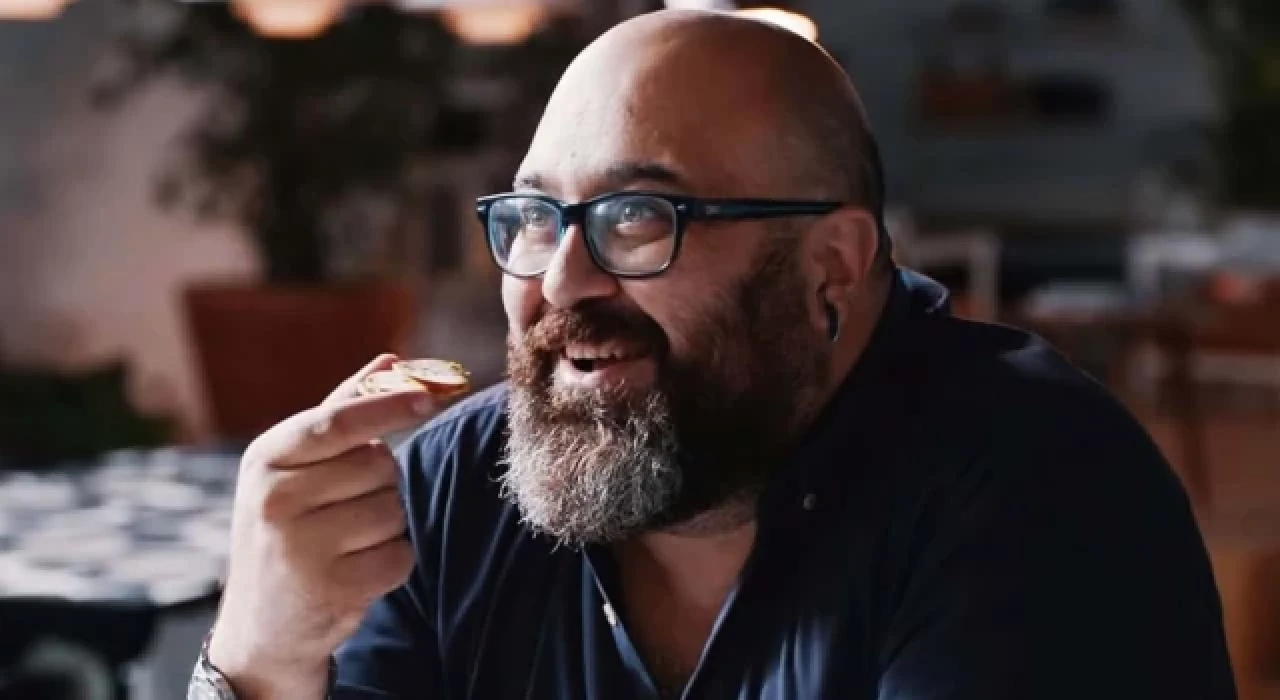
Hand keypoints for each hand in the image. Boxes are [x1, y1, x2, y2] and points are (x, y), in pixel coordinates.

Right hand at [208, 355, 437, 698]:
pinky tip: (354, 573)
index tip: (430, 398)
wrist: (261, 627)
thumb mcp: (295, 468)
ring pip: (394, 509)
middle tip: (345, 507)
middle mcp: (274, 499)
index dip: (388, 406)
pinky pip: (400, 555)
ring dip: (386, 525)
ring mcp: (299, 546)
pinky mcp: (330, 588)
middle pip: (379, 465)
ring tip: (344, 543)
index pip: (337, 421)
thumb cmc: (288, 528)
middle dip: (381, 482)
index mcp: (265, 458)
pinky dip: (392, 563)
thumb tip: (390, 361)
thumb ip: (342, 413)